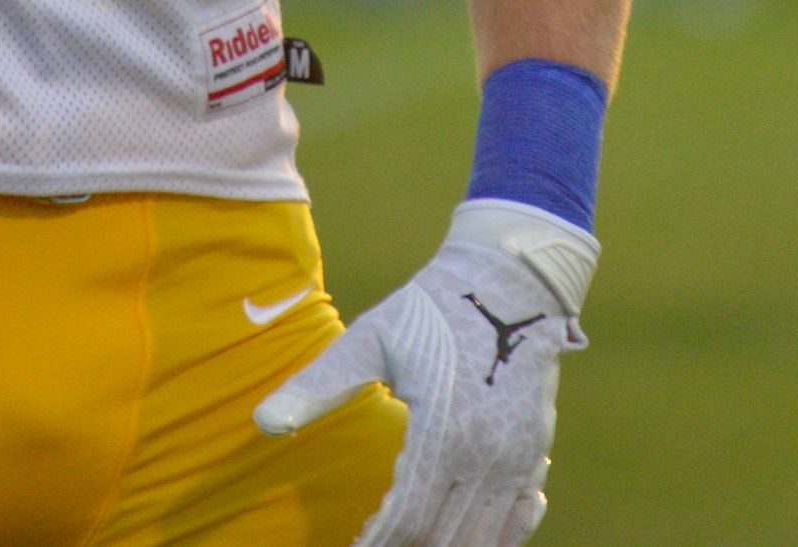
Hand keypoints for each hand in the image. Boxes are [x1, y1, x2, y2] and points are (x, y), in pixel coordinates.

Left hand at [256, 201, 593, 546]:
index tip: (356, 544)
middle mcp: (484, 452)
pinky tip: (474, 536)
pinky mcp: (536, 448)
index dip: (378, 538)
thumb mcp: (370, 340)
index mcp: (441, 429)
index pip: (406, 513)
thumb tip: (261, 422)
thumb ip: (318, 386)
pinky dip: (499, 536)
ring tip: (413, 544)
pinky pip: (522, 516)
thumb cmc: (433, 308)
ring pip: (483, 534)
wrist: (511, 279)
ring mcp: (517, 455)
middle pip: (443, 534)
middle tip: (378, 545)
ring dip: (448, 544)